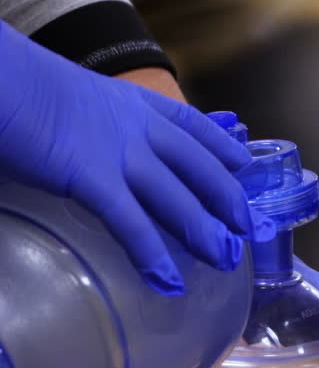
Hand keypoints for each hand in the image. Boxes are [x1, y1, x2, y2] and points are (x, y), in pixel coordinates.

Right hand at [0, 21, 255, 293]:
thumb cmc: (18, 86)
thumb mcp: (69, 98)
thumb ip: (89, 124)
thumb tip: (81, 145)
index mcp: (131, 101)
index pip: (191, 124)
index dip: (222, 146)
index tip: (243, 164)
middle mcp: (136, 125)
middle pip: (198, 165)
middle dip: (226, 198)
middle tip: (247, 227)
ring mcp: (118, 152)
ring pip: (177, 197)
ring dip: (203, 231)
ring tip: (223, 259)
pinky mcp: (92, 179)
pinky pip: (132, 223)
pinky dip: (153, 255)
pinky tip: (168, 280)